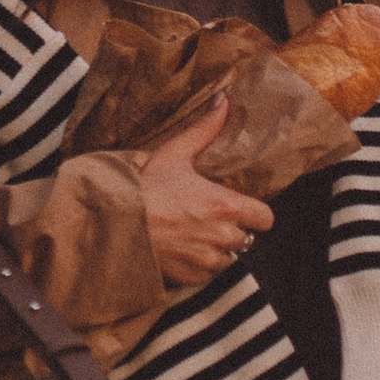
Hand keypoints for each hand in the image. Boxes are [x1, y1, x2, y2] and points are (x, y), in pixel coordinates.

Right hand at [138, 93, 274, 293]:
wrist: (114, 224)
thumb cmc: (144, 190)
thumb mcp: (174, 155)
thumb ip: (204, 129)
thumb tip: (223, 100)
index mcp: (225, 205)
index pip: (265, 218)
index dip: (254, 215)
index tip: (240, 211)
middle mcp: (223, 236)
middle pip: (245, 240)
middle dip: (230, 232)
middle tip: (206, 221)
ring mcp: (208, 260)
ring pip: (226, 259)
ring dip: (214, 251)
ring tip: (190, 237)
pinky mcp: (192, 278)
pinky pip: (206, 276)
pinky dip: (196, 267)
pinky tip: (178, 251)